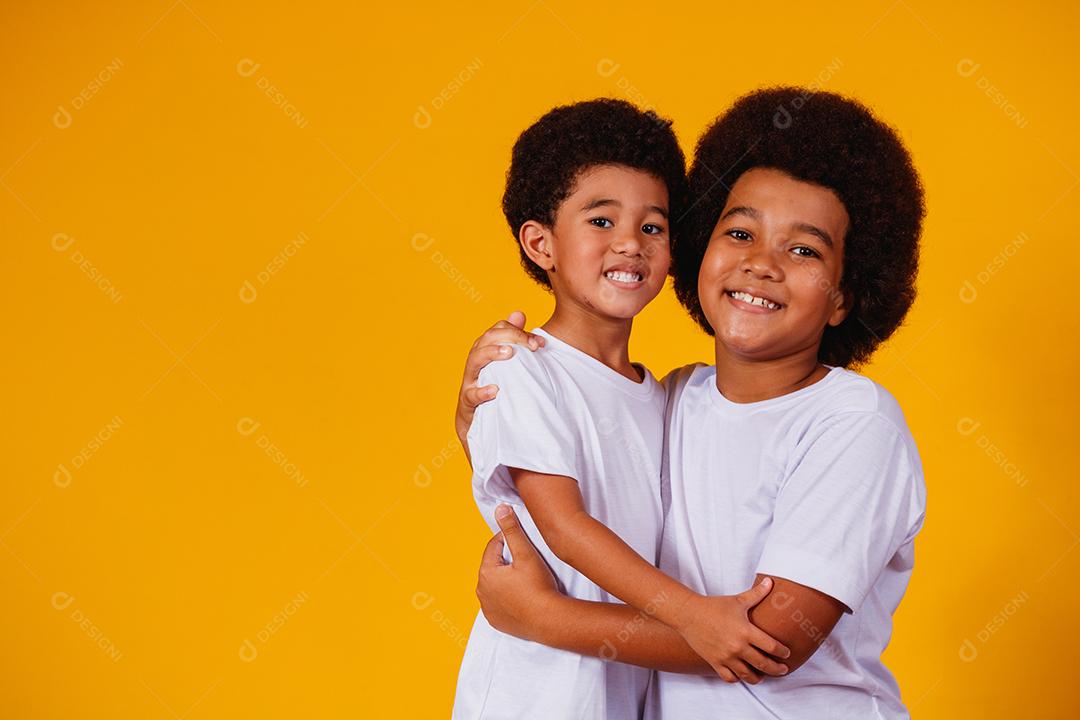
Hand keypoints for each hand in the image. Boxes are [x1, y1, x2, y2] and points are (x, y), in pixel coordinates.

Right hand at [454, 311, 546, 449]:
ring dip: (491, 354)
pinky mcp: (467, 407)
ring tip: (509, 353)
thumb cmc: (496, 394)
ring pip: (474, 362)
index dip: (517, 331)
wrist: (480, 431)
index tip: (539, 344)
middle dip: (508, 337)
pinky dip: (482, 392)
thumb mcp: (508, 369)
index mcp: (485, 354)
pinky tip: (494, 390)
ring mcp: (469, 384)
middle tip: (529, 345)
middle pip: (484, 341)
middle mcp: (475, 365)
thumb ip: (513, 342)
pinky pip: (470, 396)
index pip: (496, 331)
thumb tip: (518, 312)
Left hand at [475, 504, 559, 641]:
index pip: (493, 547)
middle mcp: (482, 591)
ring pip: (494, 586)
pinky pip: (498, 604)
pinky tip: (520, 596)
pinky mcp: (496, 621)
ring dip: (505, 580)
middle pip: (493, 567)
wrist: (549, 620)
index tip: (522, 540)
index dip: (507, 540)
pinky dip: (506, 598)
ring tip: (524, 578)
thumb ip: (512, 530)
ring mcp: (488, 609)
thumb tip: (500, 508)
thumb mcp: (526, 553)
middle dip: (505, 561)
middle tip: (525, 560)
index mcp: (486, 573)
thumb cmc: (538, 585)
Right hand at [673, 583, 790, 683]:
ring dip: (758, 678)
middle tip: (783, 669)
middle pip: (763, 664)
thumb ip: (757, 594)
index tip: (787, 654)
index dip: (782, 652)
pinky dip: (737, 679)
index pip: (771, 646)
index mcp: (746, 631)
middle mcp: (737, 646)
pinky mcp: (715, 662)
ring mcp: (726, 656)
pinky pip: (730, 678)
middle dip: (776, 669)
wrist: (689, 614)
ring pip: (747, 675)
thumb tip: (771, 581)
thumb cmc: (714, 606)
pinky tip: (741, 675)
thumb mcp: (738, 600)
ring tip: (763, 676)